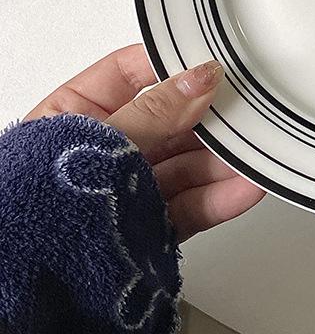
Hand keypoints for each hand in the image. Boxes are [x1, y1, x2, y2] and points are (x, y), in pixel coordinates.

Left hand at [26, 44, 264, 241]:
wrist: (28, 283)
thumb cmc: (32, 205)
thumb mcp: (98, 143)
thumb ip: (153, 112)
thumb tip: (199, 78)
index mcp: (78, 114)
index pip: (132, 73)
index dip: (172, 64)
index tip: (212, 61)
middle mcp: (108, 147)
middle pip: (172, 120)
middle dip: (211, 117)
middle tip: (246, 107)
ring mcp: (130, 188)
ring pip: (187, 163)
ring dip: (224, 159)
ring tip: (255, 151)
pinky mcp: (149, 226)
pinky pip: (191, 205)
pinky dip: (221, 196)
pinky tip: (245, 186)